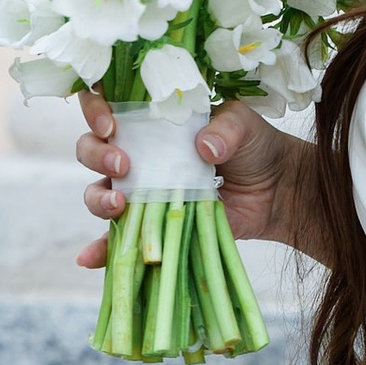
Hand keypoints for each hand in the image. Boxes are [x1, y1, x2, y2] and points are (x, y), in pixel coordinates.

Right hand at [72, 86, 303, 267]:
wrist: (276, 191)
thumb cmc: (255, 147)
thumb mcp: (243, 125)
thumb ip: (226, 128)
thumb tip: (204, 148)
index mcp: (153, 121)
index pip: (106, 107)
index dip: (95, 110)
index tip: (111, 124)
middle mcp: (138, 154)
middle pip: (91, 150)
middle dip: (96, 155)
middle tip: (122, 164)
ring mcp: (142, 191)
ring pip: (97, 192)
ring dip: (98, 199)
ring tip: (120, 205)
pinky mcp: (151, 224)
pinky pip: (118, 239)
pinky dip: (100, 250)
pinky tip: (89, 257)